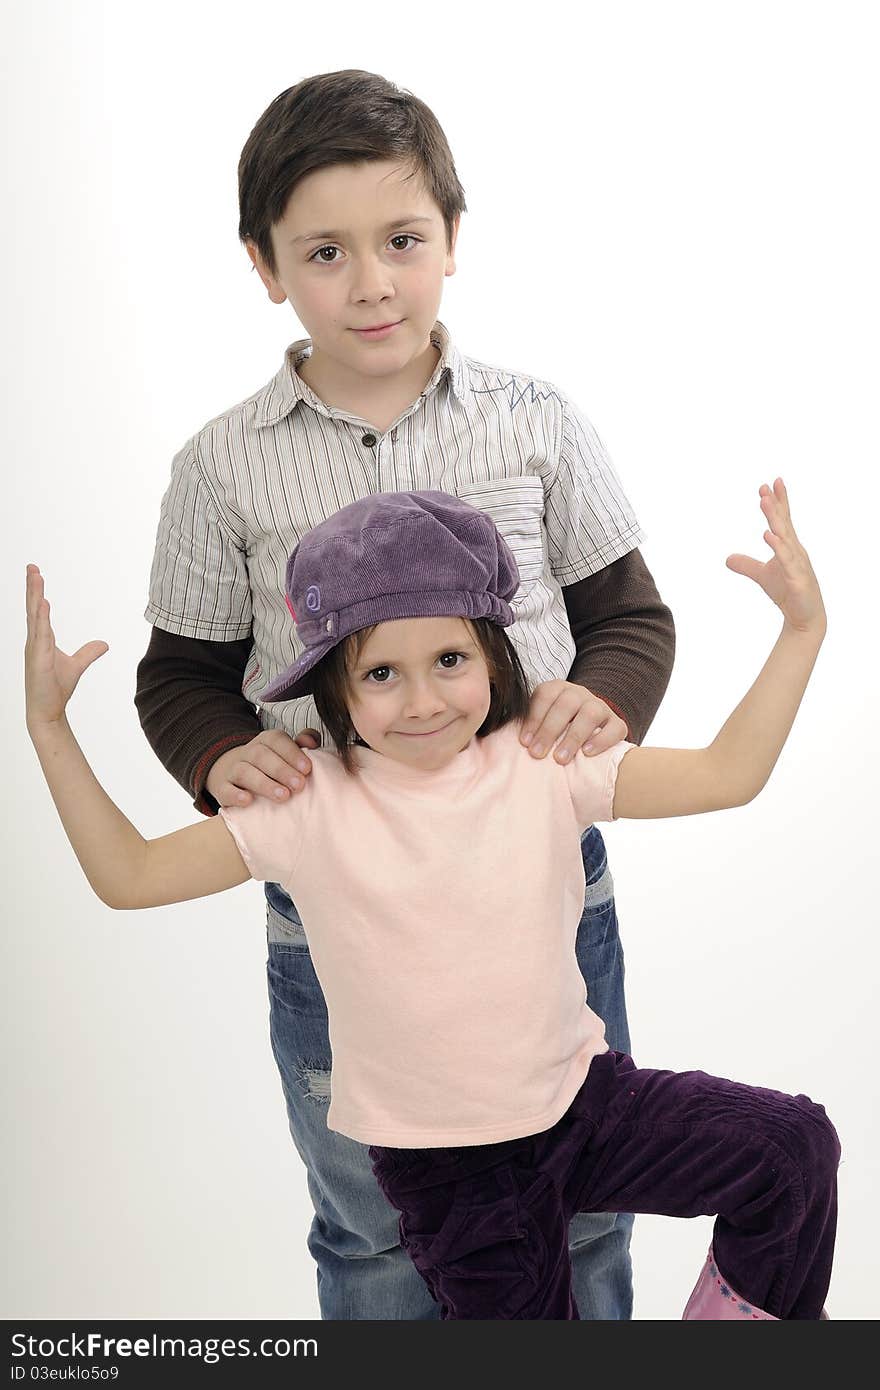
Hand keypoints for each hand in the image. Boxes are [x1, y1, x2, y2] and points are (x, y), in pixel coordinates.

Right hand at [25, 565, 107, 730]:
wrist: (47, 711)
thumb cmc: (55, 689)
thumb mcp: (76, 666)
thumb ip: (88, 652)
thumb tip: (104, 644)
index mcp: (41, 639)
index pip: (38, 610)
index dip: (37, 592)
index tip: (36, 573)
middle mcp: (35, 641)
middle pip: (33, 608)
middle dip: (32, 587)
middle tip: (31, 566)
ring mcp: (34, 649)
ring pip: (34, 617)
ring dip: (35, 596)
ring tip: (36, 577)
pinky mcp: (38, 659)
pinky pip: (40, 634)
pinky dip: (41, 619)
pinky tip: (43, 604)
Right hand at [206, 728, 320, 806]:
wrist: (232, 774)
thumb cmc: (269, 766)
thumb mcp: (286, 752)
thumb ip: (301, 745)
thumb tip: (312, 741)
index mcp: (266, 741)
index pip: (276, 740)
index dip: (291, 752)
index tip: (307, 768)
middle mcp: (248, 753)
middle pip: (261, 756)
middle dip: (282, 770)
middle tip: (299, 785)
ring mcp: (233, 770)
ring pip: (244, 772)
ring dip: (264, 784)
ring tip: (283, 796)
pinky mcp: (221, 788)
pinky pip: (225, 789)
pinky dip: (235, 795)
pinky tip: (248, 800)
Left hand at [521, 680, 627, 762]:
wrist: (589, 724)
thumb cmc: (555, 727)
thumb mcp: (540, 719)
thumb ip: (525, 725)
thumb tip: (498, 738)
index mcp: (558, 688)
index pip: (545, 695)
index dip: (534, 718)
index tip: (524, 742)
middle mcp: (579, 693)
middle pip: (566, 704)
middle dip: (549, 730)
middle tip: (537, 754)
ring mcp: (600, 706)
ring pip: (591, 713)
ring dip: (573, 736)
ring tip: (560, 759)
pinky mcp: (617, 722)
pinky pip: (615, 728)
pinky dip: (602, 740)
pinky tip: (587, 753)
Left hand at [726, 479, 825, 637]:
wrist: (805, 617)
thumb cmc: (788, 592)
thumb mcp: (762, 575)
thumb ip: (747, 564)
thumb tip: (727, 558)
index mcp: (789, 547)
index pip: (783, 520)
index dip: (777, 502)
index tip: (769, 483)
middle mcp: (796, 551)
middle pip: (784, 524)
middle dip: (775, 505)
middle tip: (766, 486)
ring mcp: (798, 564)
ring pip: (786, 538)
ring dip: (775, 520)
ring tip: (765, 503)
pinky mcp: (798, 580)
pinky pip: (787, 561)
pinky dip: (779, 547)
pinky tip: (769, 536)